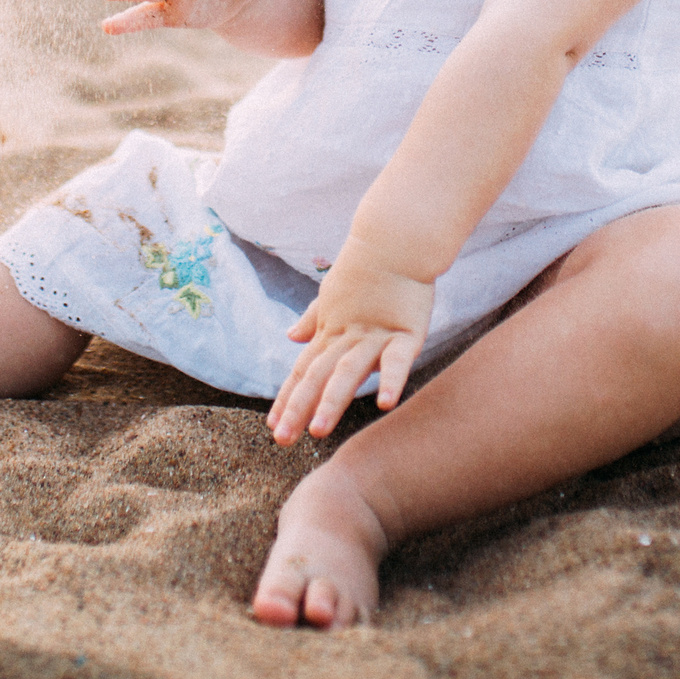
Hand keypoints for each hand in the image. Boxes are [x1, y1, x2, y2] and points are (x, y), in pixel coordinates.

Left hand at [268, 237, 432, 444]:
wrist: (395, 239)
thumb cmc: (366, 267)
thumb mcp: (333, 295)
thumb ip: (313, 319)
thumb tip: (291, 336)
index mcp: (330, 331)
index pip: (303, 370)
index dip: (287, 398)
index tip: (272, 426)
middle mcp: (347, 337)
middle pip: (317, 376)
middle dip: (298, 408)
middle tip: (283, 439)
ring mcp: (375, 335)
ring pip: (348, 372)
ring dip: (331, 401)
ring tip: (318, 430)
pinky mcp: (406, 332)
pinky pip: (398, 360)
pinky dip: (391, 380)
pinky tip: (384, 404)